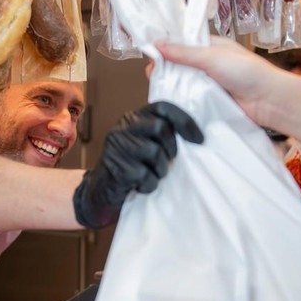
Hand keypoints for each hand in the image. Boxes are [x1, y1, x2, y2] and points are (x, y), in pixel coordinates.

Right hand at [73, 101, 202, 228]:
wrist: (100, 192)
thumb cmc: (129, 168)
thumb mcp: (143, 144)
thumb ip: (161, 135)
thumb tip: (197, 137)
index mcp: (133, 118)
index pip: (163, 107)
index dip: (184, 121)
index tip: (199, 139)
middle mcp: (123, 128)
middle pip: (160, 128)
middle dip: (171, 149)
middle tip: (169, 162)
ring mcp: (117, 147)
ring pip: (155, 152)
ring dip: (161, 170)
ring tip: (152, 175)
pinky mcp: (117, 168)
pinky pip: (146, 175)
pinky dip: (149, 184)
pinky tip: (141, 186)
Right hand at [155, 38, 300, 155]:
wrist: (269, 100)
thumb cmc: (247, 72)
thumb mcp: (211, 56)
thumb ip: (183, 53)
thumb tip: (157, 44)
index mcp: (211, 46)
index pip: (182, 44)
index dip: (165, 49)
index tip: (149, 56)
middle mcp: (209, 64)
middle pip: (180, 66)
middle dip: (167, 71)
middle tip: (153, 77)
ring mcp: (211, 84)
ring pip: (185, 84)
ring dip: (174, 88)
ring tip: (159, 92)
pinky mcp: (212, 102)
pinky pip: (193, 101)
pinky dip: (184, 102)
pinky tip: (173, 105)